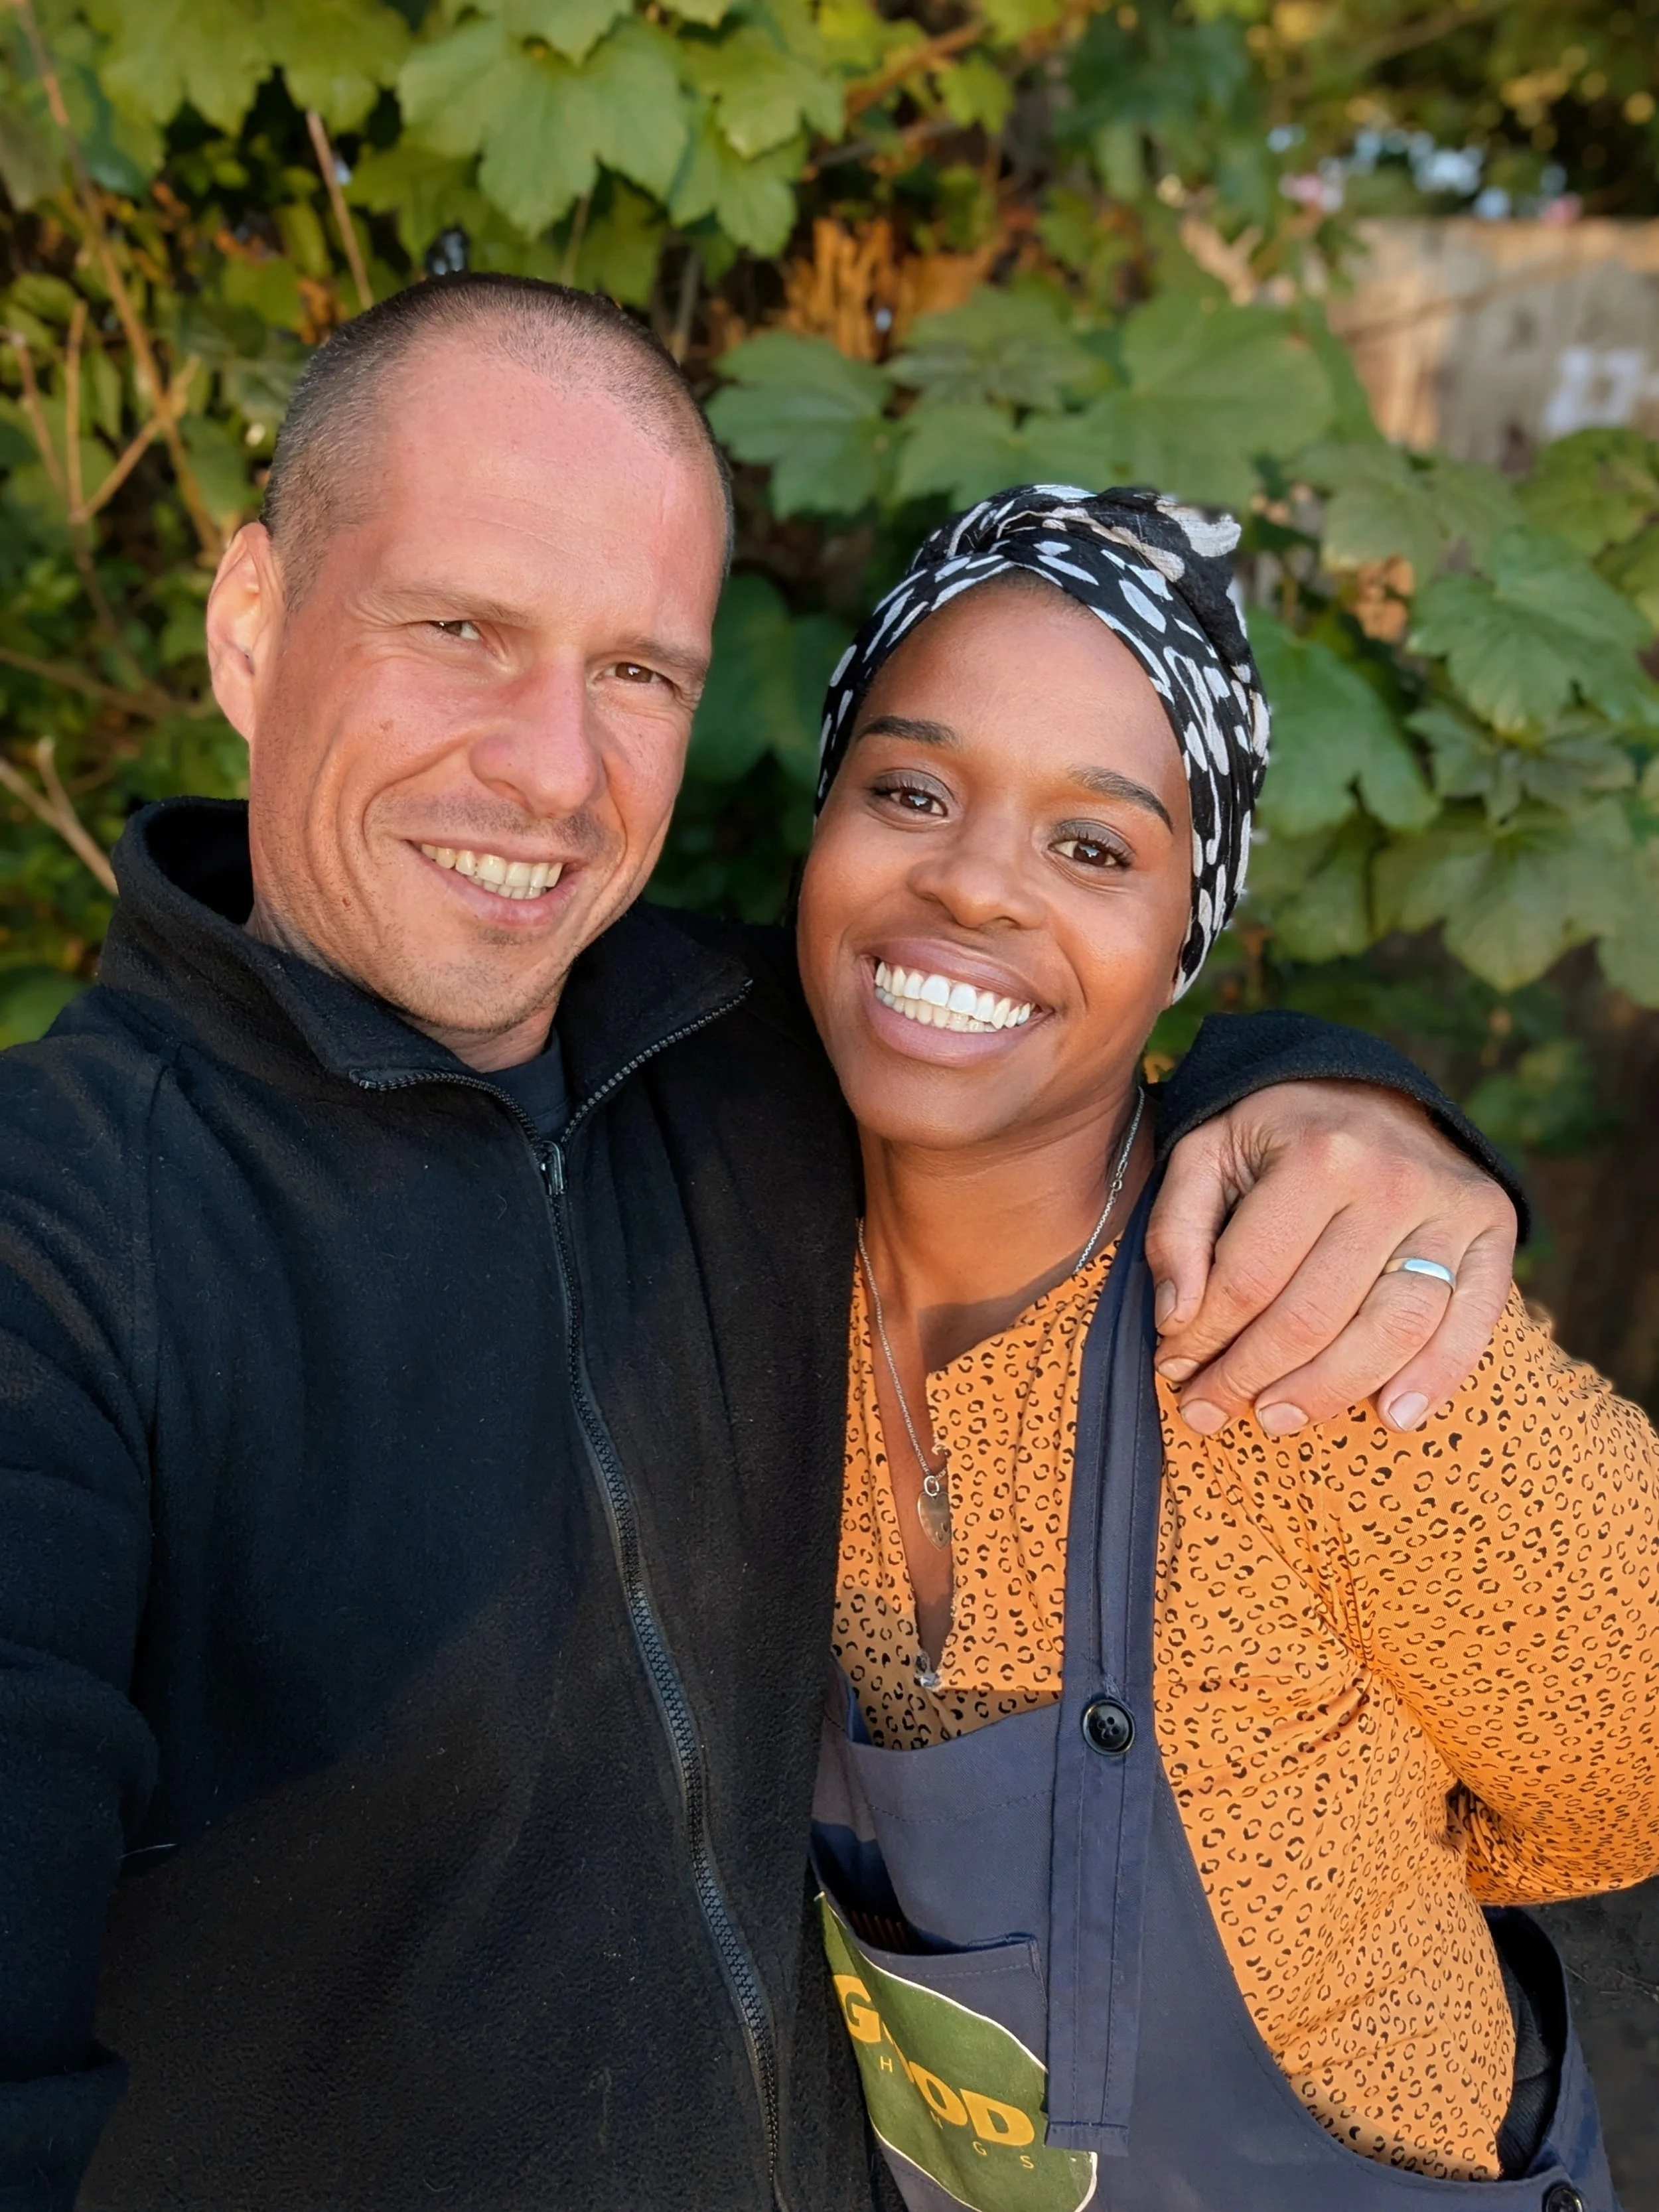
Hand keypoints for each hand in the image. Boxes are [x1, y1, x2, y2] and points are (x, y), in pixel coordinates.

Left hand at [1146, 1081, 1516, 1435]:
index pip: (1251, 1278)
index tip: (1171, 1367)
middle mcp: (1393, 1181)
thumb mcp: (1207, 1153)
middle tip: (1208, 1409)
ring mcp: (1451, 1207)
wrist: (1370, 1088)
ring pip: (1393, 1329)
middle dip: (1250, 1375)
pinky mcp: (1494, 1229)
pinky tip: (1394, 1417)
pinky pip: (1473, 1321)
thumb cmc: (1276, 1135)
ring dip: (1328, 1391)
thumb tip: (1176, 1319)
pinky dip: (1436, 1378)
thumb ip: (1178, 1229)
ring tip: (1276, 1419)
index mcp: (1319, 1155)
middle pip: (1315, 1314)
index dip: (1204, 1336)